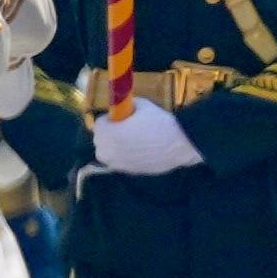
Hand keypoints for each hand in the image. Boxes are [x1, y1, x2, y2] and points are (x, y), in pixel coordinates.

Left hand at [89, 100, 206, 180]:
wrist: (177, 144)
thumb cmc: (158, 122)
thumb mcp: (141, 105)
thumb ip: (126, 106)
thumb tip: (123, 107)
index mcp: (107, 132)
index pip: (98, 124)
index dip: (110, 119)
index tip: (120, 117)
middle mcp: (107, 150)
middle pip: (100, 140)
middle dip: (109, 133)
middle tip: (125, 128)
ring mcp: (117, 163)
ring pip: (107, 154)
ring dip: (113, 147)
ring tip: (130, 141)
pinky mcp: (128, 172)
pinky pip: (118, 163)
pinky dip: (123, 157)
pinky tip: (138, 151)